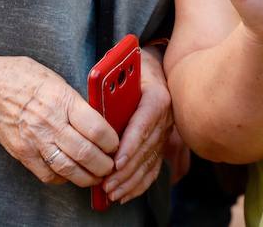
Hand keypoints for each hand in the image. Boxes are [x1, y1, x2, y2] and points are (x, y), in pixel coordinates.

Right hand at [0, 55, 118, 187]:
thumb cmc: (26, 78)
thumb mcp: (58, 80)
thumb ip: (78, 102)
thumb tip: (102, 120)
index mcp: (63, 100)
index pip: (96, 129)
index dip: (112, 142)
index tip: (116, 144)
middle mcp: (50, 122)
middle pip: (85, 153)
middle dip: (104, 165)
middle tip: (111, 165)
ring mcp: (34, 140)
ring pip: (68, 169)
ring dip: (87, 177)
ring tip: (96, 176)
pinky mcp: (23, 152)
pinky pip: (48, 174)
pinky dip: (63, 179)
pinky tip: (71, 174)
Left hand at [101, 46, 171, 204]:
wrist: (154, 67)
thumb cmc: (132, 68)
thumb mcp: (122, 70)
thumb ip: (111, 87)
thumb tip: (96, 105)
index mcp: (157, 97)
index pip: (144, 124)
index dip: (130, 145)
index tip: (116, 162)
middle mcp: (166, 117)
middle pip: (146, 148)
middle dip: (126, 170)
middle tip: (107, 184)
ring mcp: (166, 132)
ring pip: (150, 162)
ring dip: (130, 181)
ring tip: (112, 192)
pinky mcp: (164, 143)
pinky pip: (154, 167)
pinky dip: (140, 184)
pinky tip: (125, 194)